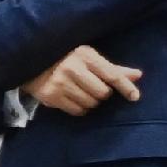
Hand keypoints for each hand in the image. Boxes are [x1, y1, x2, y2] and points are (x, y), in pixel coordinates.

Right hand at [27, 45, 141, 116]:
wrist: (28, 60)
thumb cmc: (64, 57)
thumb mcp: (87, 57)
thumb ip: (112, 68)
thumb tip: (138, 75)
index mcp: (85, 55)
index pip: (112, 75)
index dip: (126, 87)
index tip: (134, 97)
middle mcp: (73, 69)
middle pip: (103, 93)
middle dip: (101, 94)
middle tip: (92, 87)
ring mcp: (60, 83)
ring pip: (91, 103)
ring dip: (90, 101)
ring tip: (80, 92)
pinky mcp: (50, 96)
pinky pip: (77, 111)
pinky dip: (79, 108)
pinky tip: (71, 98)